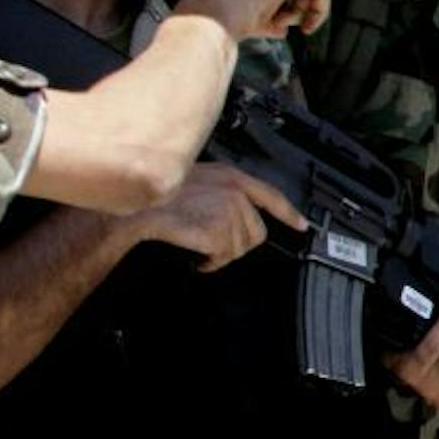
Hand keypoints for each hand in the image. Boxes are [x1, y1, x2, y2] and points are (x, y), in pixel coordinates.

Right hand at [135, 161, 304, 269]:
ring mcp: (229, 211)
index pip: (272, 196)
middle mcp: (236, 192)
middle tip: (211, 241)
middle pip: (257, 234)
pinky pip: (224, 257)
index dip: (288, 213)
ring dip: (220, 253)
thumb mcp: (199, 181)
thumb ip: (226, 192)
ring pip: (240, 248)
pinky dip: (209, 261)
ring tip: (198, 243)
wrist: (137, 205)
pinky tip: (195, 254)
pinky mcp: (219, 231)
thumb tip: (242, 214)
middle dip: (236, 243)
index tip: (301, 225)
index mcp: (233, 177)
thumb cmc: (159, 194)